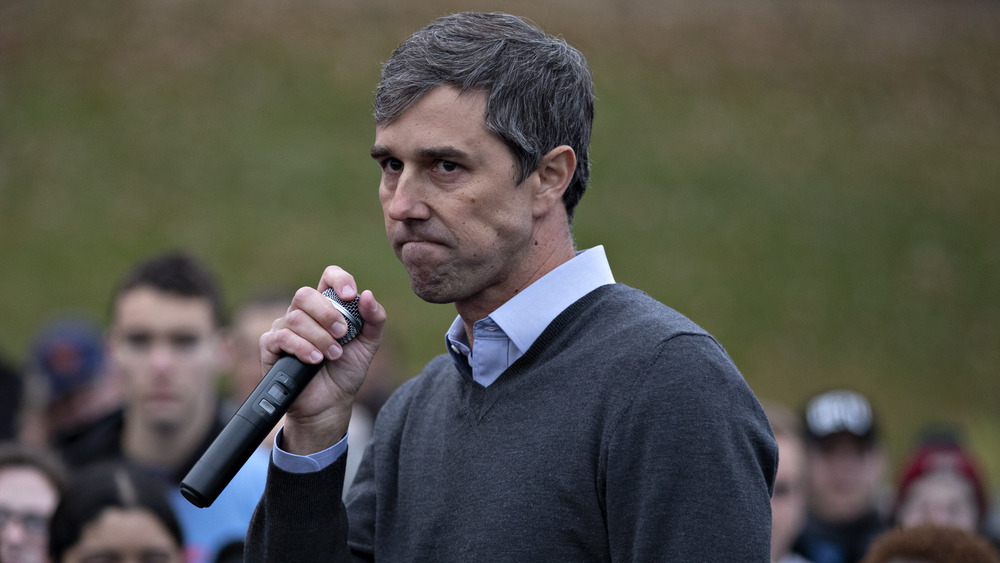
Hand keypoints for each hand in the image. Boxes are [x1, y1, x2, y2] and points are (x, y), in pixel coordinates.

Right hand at [259, 266, 386, 453]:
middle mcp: (303, 313)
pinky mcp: (270, 346)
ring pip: (295, 317)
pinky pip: (281, 336)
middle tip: (343, 335)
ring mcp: (284, 328)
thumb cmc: (346, 371)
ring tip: (333, 356)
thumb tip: (367, 295)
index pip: (329, 277)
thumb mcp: (368, 346)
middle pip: (305, 293)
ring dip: (320, 338)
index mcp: (328, 306)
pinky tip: (315, 360)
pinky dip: (302, 348)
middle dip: (327, 314)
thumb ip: (374, 320)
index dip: (339, 280)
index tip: (350, 296)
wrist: (330, 404)